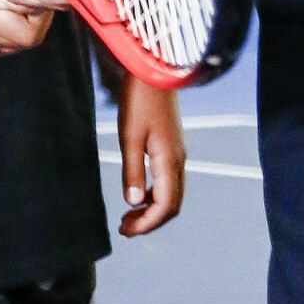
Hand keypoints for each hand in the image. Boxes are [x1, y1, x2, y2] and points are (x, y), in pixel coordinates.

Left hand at [115, 76, 184, 237]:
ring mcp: (177, 155)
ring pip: (171, 195)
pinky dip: (153, 195)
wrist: (155, 73)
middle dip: (150, 222)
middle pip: (171, 205)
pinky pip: (168, 182)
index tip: (125, 231)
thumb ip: (132, 170)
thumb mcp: (130, 136)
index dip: (147, 224)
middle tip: (125, 229)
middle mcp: (178, 162)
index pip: (164, 206)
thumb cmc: (140, 100)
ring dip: (152, 210)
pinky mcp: (172, 148)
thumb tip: (132, 203)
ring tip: (128, 216)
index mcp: (169, 161)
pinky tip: (136, 194)